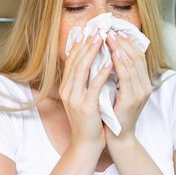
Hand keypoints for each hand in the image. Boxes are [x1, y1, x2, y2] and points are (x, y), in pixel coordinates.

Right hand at [58, 32, 111, 150]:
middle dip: (86, 44)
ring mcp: (75, 99)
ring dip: (93, 53)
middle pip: (75, 62)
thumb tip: (90, 64)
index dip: (79, 45)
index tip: (88, 32)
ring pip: (82, 70)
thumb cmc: (88, 121)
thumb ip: (83, 83)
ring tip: (102, 40)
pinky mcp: (85, 107)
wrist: (85, 144)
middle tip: (96, 30)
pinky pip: (94, 85)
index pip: (71, 61)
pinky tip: (109, 62)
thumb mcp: (82, 98)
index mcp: (66, 88)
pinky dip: (101, 72)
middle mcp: (67, 91)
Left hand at [105, 31, 151, 141]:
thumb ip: (116, 75)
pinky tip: (113, 54)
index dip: (127, 41)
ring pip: (133, 63)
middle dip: (123, 41)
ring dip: (120, 48)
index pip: (137, 55)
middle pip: (137, 56)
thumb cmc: (113, 113)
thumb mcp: (116, 90)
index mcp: (142, 82)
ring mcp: (140, 92)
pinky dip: (121, 64)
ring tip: (109, 37)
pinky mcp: (132, 99)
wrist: (117, 137)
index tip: (114, 30)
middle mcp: (144, 85)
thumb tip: (107, 55)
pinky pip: (127, 77)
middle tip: (109, 29)